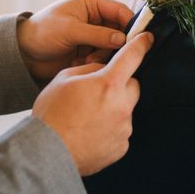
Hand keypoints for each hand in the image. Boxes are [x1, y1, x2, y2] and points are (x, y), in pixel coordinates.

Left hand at [16, 0, 133, 80]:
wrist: (23, 53)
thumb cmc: (42, 32)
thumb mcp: (70, 30)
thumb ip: (98, 34)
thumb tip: (123, 39)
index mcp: (91, 4)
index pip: (120, 11)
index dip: (130, 25)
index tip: (135, 41)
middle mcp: (96, 18)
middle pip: (120, 30)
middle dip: (114, 45)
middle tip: (104, 55)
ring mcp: (93, 36)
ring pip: (113, 47)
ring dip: (102, 56)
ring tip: (85, 61)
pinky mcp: (89, 51)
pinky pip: (103, 58)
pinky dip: (95, 63)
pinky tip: (79, 64)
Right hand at [32, 32, 152, 175]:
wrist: (46, 153)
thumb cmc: (52, 114)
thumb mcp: (64, 78)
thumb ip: (90, 69)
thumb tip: (103, 70)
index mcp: (108, 84)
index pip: (132, 57)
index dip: (141, 44)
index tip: (148, 39)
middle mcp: (122, 106)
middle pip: (132, 85)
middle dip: (120, 84)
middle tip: (98, 91)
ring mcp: (124, 128)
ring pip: (126, 109)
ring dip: (114, 108)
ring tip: (88, 117)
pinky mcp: (122, 147)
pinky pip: (121, 130)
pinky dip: (111, 127)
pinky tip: (91, 131)